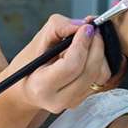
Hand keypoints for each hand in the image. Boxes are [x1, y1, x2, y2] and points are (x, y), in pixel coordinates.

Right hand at [6, 14, 123, 113]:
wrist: (25, 86)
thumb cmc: (29, 62)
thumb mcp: (38, 40)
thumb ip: (58, 27)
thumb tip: (82, 25)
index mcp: (41, 86)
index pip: (71, 66)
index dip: (82, 44)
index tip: (86, 27)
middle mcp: (58, 99)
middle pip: (89, 71)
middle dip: (96, 45)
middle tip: (93, 29)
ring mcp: (73, 102)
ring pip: (100, 76)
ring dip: (100, 53)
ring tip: (90, 40)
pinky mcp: (84, 100)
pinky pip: (102, 79)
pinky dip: (101, 61)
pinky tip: (90, 52)